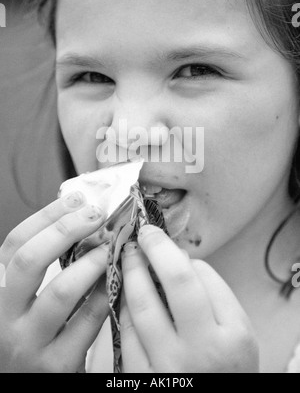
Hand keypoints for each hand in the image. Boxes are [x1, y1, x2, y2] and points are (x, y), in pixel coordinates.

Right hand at [0, 192, 109, 372]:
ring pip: (61, 292)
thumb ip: (41, 260)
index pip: (16, 242)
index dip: (48, 216)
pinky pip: (87, 321)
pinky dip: (105, 295)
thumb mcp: (23, 295)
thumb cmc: (30, 330)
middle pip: (30, 260)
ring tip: (111, 248)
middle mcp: (4, 315)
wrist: (27, 380)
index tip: (78, 199)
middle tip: (96, 216)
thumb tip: (76, 213)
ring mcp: (27, 342)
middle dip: (66, 230)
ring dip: (92, 263)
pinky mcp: (55, 364)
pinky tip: (117, 279)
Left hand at [120, 225, 258, 372]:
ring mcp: (167, 370)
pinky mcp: (141, 381)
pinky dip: (123, 310)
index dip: (169, 252)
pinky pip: (125, 336)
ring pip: (140, 310)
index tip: (155, 234)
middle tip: (138, 236)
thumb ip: (215, 293)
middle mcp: (200, 353)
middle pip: (171, 287)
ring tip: (127, 258)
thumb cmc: (226, 365)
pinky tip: (124, 296)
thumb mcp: (237, 330)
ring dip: (130, 277)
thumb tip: (179, 259)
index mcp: (231, 336)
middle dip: (150, 253)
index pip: (197, 280)